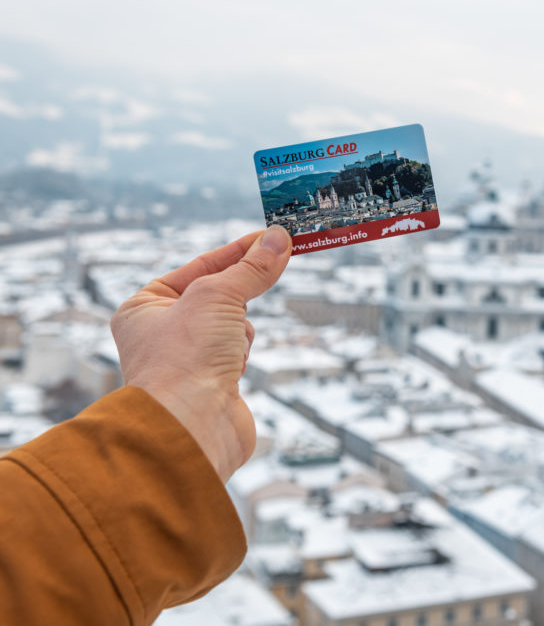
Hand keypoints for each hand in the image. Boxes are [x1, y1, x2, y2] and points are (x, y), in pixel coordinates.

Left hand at [110, 227, 291, 481]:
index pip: (198, 267)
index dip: (236, 251)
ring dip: (240, 330)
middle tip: (273, 267)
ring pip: (232, 325)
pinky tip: (234, 369)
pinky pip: (237, 354)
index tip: (270, 238)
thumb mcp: (219, 295)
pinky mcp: (211, 384)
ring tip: (231, 346)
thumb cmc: (185, 358)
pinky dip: (242, 355)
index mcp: (143, 308)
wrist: (192, 426)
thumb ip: (251, 267)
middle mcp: (159, 334)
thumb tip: (280, 238)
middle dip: (238, 296)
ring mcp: (185, 360)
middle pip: (218, 296)